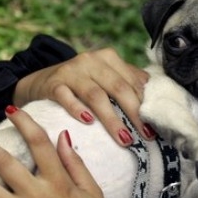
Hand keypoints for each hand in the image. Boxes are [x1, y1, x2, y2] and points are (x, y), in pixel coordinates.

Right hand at [13, 47, 153, 145]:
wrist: (40, 82)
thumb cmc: (81, 85)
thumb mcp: (105, 79)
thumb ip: (128, 84)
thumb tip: (156, 102)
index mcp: (109, 58)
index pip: (133, 82)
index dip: (147, 104)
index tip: (157, 126)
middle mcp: (91, 60)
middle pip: (118, 88)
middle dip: (135, 114)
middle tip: (146, 136)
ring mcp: (71, 71)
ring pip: (96, 95)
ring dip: (112, 119)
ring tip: (124, 138)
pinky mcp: (53, 83)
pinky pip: (66, 97)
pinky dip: (77, 109)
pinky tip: (88, 122)